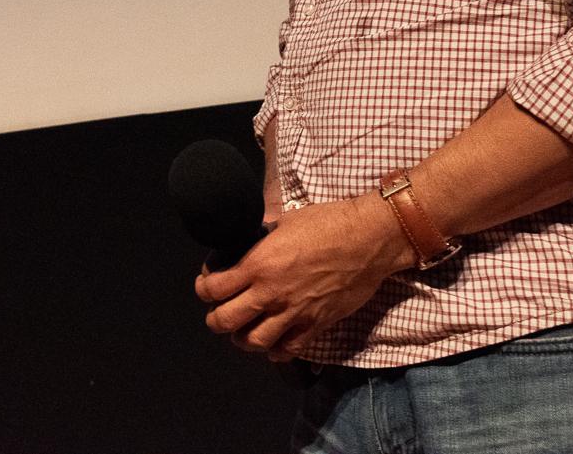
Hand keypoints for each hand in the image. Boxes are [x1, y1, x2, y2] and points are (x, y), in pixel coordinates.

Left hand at [194, 195, 412, 360]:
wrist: (368, 239)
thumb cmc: (328, 222)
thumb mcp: (285, 221)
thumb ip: (262, 236)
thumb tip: (250, 237)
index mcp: (259, 264)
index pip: (214, 289)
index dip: (204, 288)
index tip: (208, 284)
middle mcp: (271, 293)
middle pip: (225, 322)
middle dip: (216, 319)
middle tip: (219, 311)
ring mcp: (294, 313)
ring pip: (254, 342)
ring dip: (243, 338)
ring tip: (244, 330)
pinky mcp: (316, 325)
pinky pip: (288, 350)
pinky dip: (276, 350)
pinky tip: (274, 342)